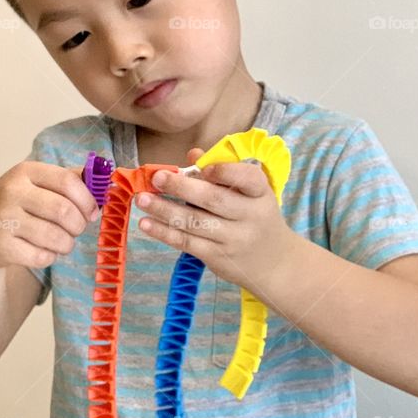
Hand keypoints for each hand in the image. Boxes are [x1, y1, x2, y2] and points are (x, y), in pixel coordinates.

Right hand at [0, 161, 98, 269]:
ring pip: (55, 236)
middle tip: (77, 230)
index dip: (87, 200)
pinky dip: (50, 257)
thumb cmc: (17, 206)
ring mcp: (3, 218)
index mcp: (25, 171)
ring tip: (63, 243)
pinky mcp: (0, 246)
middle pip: (64, 210)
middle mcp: (11, 191)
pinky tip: (43, 252)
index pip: (68, 181)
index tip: (92, 212)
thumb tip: (104, 180)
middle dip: (78, 225)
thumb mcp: (36, 185)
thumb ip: (68, 180)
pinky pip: (41, 256)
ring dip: (67, 244)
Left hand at [133, 148, 293, 291]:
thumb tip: (193, 154)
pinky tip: (146, 223)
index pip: (248, 178)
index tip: (203, 167)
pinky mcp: (217, 257)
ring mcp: (233, 239)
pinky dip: (164, 233)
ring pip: (195, 222)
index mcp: (260, 193)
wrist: (275, 263)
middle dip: (182, 187)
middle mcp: (249, 216)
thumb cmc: (256, 217)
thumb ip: (223, 171)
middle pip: (214, 200)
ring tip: (141, 199)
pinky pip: (187, 243)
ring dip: (164, 210)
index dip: (226, 172)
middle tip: (157, 177)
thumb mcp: (250, 193)